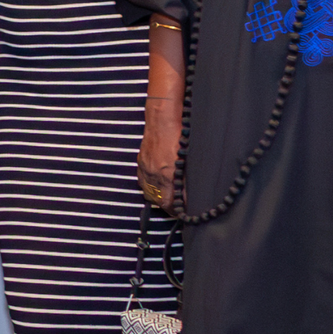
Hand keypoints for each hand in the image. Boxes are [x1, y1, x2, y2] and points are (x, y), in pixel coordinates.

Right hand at [138, 95, 180, 216]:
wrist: (162, 120)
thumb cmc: (180, 136)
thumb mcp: (189, 158)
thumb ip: (188, 178)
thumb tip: (191, 194)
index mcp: (167, 174)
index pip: (169, 202)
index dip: (176, 211)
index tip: (183, 213)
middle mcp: (154, 174)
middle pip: (158, 201)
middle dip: (168, 207)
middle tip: (177, 210)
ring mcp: (146, 168)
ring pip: (149, 193)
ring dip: (158, 199)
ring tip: (168, 201)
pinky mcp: (141, 162)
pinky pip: (143, 182)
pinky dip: (150, 188)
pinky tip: (157, 187)